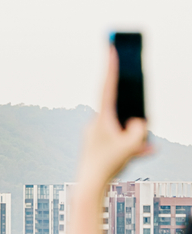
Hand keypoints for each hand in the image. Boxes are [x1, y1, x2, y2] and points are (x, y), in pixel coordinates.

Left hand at [77, 47, 151, 194]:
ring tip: (140, 149)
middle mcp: (95, 124)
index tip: (110, 46)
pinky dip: (129, 147)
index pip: (107, 86)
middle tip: (133, 109)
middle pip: (117, 110)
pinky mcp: (96, 147)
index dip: (110, 66)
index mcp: (101, 118)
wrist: (88, 188)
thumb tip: (140, 124)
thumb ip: (140, 132)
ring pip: (119, 129)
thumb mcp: (131, 147)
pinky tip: (145, 152)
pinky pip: (116, 142)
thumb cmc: (107, 166)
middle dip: (131, 113)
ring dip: (132, 136)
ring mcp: (94, 136)